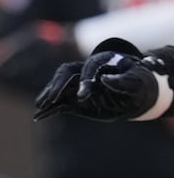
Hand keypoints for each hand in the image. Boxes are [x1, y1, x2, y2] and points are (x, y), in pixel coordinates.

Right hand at [35, 38, 168, 121]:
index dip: (85, 80)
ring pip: (59, 87)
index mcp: (102, 61)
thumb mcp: (136, 83)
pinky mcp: (74, 99)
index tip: (83, 96)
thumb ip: (124, 81)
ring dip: (48, 96)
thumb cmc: (139, 84)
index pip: (89, 67)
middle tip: (52, 98)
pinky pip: (59, 103)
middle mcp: (85, 71)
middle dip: (58, 86)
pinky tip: (39, 116)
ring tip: (39, 106)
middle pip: (66, 74)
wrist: (135, 94)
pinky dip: (49, 109)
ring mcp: (78, 85)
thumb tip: (105, 79)